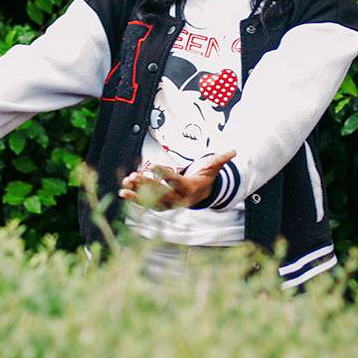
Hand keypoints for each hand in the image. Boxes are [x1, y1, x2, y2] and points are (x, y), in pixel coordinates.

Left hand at [118, 150, 236, 209]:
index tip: (153, 167)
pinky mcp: (160, 205)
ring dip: (137, 192)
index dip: (165, 175)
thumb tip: (234, 151)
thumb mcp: (212, 168)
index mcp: (190, 188)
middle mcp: (178, 199)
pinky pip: (146, 203)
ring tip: (125, 184)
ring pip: (151, 200)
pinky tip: (123, 190)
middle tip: (135, 175)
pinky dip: (134, 198)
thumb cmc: (205, 177)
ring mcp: (168, 204)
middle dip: (147, 185)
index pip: (176, 181)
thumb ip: (220, 160)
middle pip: (161, 193)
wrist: (201, 194)